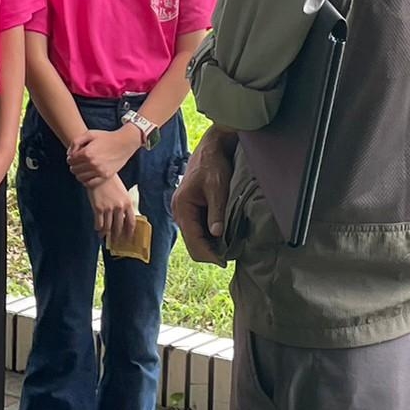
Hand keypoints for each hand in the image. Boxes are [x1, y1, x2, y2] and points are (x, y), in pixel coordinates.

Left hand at [67, 126, 139, 187]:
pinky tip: (88, 176)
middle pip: (74, 169)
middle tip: (78, 163)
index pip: (70, 160)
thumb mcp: (90, 134)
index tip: (73, 157)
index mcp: (87, 152)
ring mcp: (99, 171)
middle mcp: (92, 163)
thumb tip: (69, 154)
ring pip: (80, 178)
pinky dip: (86, 181)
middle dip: (73, 166)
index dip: (70, 158)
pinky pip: (90, 184)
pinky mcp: (106, 176)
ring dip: (78, 174)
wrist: (124, 143)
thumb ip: (76, 142)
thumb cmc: (107, 137)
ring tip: (82, 169)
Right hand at [88, 175, 136, 242]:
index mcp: (127, 202)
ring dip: (106, 234)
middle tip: (116, 241)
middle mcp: (119, 207)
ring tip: (104, 236)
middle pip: (119, 227)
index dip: (129, 232)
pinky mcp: (98, 208)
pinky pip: (99, 224)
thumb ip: (123, 204)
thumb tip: (122, 218)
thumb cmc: (110, 181)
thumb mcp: (122, 192)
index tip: (128, 238)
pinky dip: (98, 228)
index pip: (131, 222)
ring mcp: (109, 208)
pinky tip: (98, 229)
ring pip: (108, 227)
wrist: (98, 173)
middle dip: (117, 236)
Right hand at [173, 130, 233, 267]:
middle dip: (209, 252)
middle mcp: (179, 211)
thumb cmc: (214, 163)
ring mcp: (184, 211)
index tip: (225, 261)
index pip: (193, 241)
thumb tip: (216, 235)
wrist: (212, 147)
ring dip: (210, 245)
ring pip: (195, 237)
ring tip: (228, 249)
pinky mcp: (191, 209)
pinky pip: (198, 229)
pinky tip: (223, 236)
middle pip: (192, 243)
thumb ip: (216, 211)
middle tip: (229, 257)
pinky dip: (209, 236)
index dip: (209, 254)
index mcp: (182, 207)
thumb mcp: (217, 186)